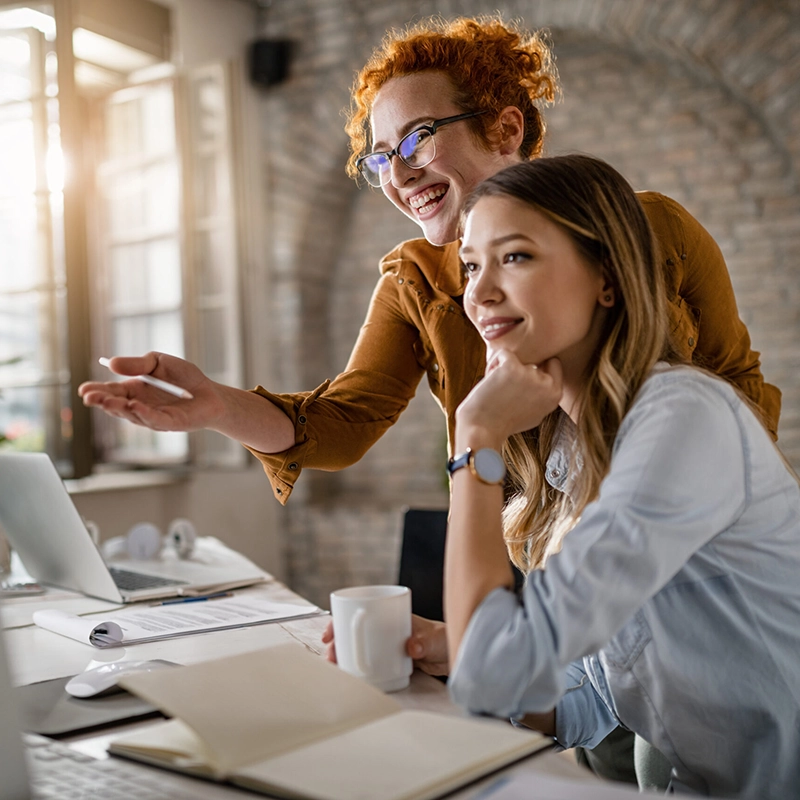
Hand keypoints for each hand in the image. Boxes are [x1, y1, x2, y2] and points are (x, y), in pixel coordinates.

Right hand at [78, 352, 222, 432]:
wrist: (211, 392)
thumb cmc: (185, 378)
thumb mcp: (159, 363)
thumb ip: (138, 364)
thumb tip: (112, 363)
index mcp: (134, 390)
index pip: (111, 391)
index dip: (97, 391)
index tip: (83, 389)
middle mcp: (140, 406)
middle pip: (117, 406)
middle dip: (103, 401)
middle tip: (89, 397)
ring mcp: (154, 417)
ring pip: (133, 415)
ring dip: (119, 408)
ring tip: (107, 401)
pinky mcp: (171, 423)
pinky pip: (156, 420)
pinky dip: (144, 414)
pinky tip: (134, 407)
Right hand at [322, 614, 449, 676]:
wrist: (454, 654)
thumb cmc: (444, 638)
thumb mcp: (435, 639)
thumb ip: (424, 642)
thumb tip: (411, 647)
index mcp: (391, 615)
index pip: (360, 611)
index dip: (341, 620)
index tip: (331, 633)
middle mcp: (385, 628)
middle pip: (355, 631)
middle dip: (339, 642)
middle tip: (331, 655)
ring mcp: (386, 644)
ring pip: (360, 647)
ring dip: (346, 655)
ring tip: (338, 667)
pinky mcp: (390, 660)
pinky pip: (370, 661)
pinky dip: (359, 666)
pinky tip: (353, 674)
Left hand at [456, 351, 562, 444]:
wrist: (483, 429)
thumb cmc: (504, 422)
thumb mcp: (535, 412)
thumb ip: (542, 393)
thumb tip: (542, 371)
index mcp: (555, 395)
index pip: (553, 364)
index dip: (536, 367)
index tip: (520, 379)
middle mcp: (547, 384)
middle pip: (532, 361)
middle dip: (518, 370)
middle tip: (506, 390)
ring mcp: (530, 374)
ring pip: (517, 356)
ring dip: (503, 368)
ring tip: (496, 389)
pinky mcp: (512, 367)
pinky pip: (503, 353)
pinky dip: (493, 363)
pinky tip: (489, 381)